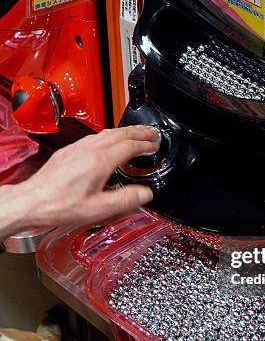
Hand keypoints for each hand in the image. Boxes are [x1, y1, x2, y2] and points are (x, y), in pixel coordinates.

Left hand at [1, 126, 159, 235]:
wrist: (31, 202)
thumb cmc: (60, 206)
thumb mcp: (99, 209)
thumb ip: (125, 200)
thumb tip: (145, 194)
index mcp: (100, 161)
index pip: (129, 146)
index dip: (146, 144)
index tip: (156, 145)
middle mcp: (89, 150)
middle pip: (120, 133)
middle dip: (139, 132)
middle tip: (152, 132)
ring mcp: (77, 148)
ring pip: (106, 132)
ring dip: (125, 131)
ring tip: (136, 134)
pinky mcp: (68, 151)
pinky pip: (94, 136)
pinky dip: (109, 135)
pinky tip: (109, 142)